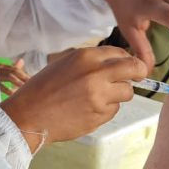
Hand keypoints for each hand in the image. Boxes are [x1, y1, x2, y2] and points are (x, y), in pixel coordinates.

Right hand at [0, 46, 146, 149]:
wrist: (29, 116)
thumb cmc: (43, 89)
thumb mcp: (65, 64)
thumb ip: (90, 62)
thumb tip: (115, 63)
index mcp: (85, 57)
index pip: (120, 53)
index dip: (127, 60)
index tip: (128, 66)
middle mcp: (96, 74)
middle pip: (134, 69)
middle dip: (139, 73)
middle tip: (138, 77)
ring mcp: (100, 96)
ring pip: (127, 92)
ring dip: (119, 94)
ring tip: (100, 97)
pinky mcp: (99, 115)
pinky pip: (114, 109)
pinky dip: (107, 109)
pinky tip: (88, 109)